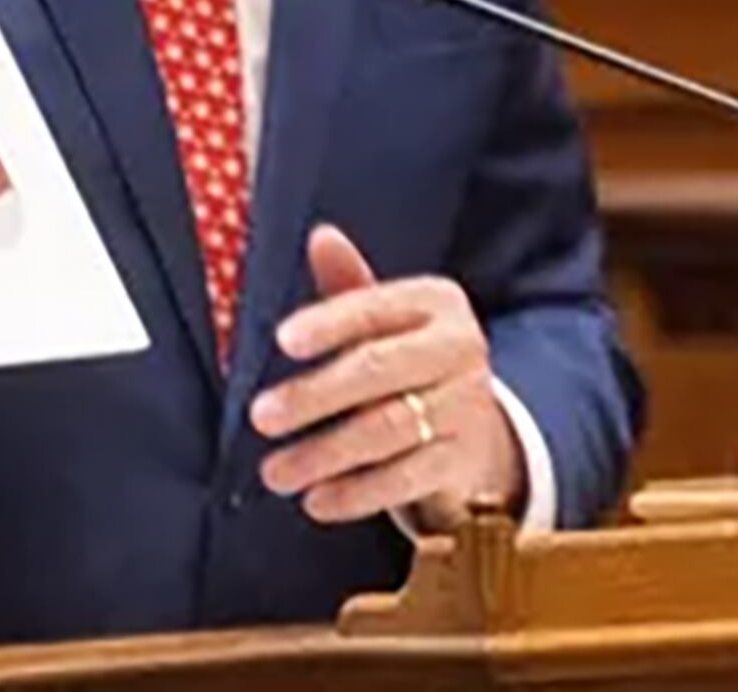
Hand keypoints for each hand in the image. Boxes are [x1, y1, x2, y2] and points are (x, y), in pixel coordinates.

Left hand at [249, 225, 520, 527]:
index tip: (281, 341)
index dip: (327, 323)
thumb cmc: (408, 359)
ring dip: (324, 454)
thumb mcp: (383, 318)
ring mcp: (466, 406)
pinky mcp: (464, 459)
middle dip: (313, 396)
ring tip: (275, 472)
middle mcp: (460, 348)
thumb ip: (347, 283)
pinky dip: (358, 492)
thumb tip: (321, 236)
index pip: (374, 308)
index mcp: (436, 302)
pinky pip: (406, 478)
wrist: (477, 426)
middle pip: (377, 370)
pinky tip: (317, 501)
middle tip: (260, 418)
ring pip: (387, 429)